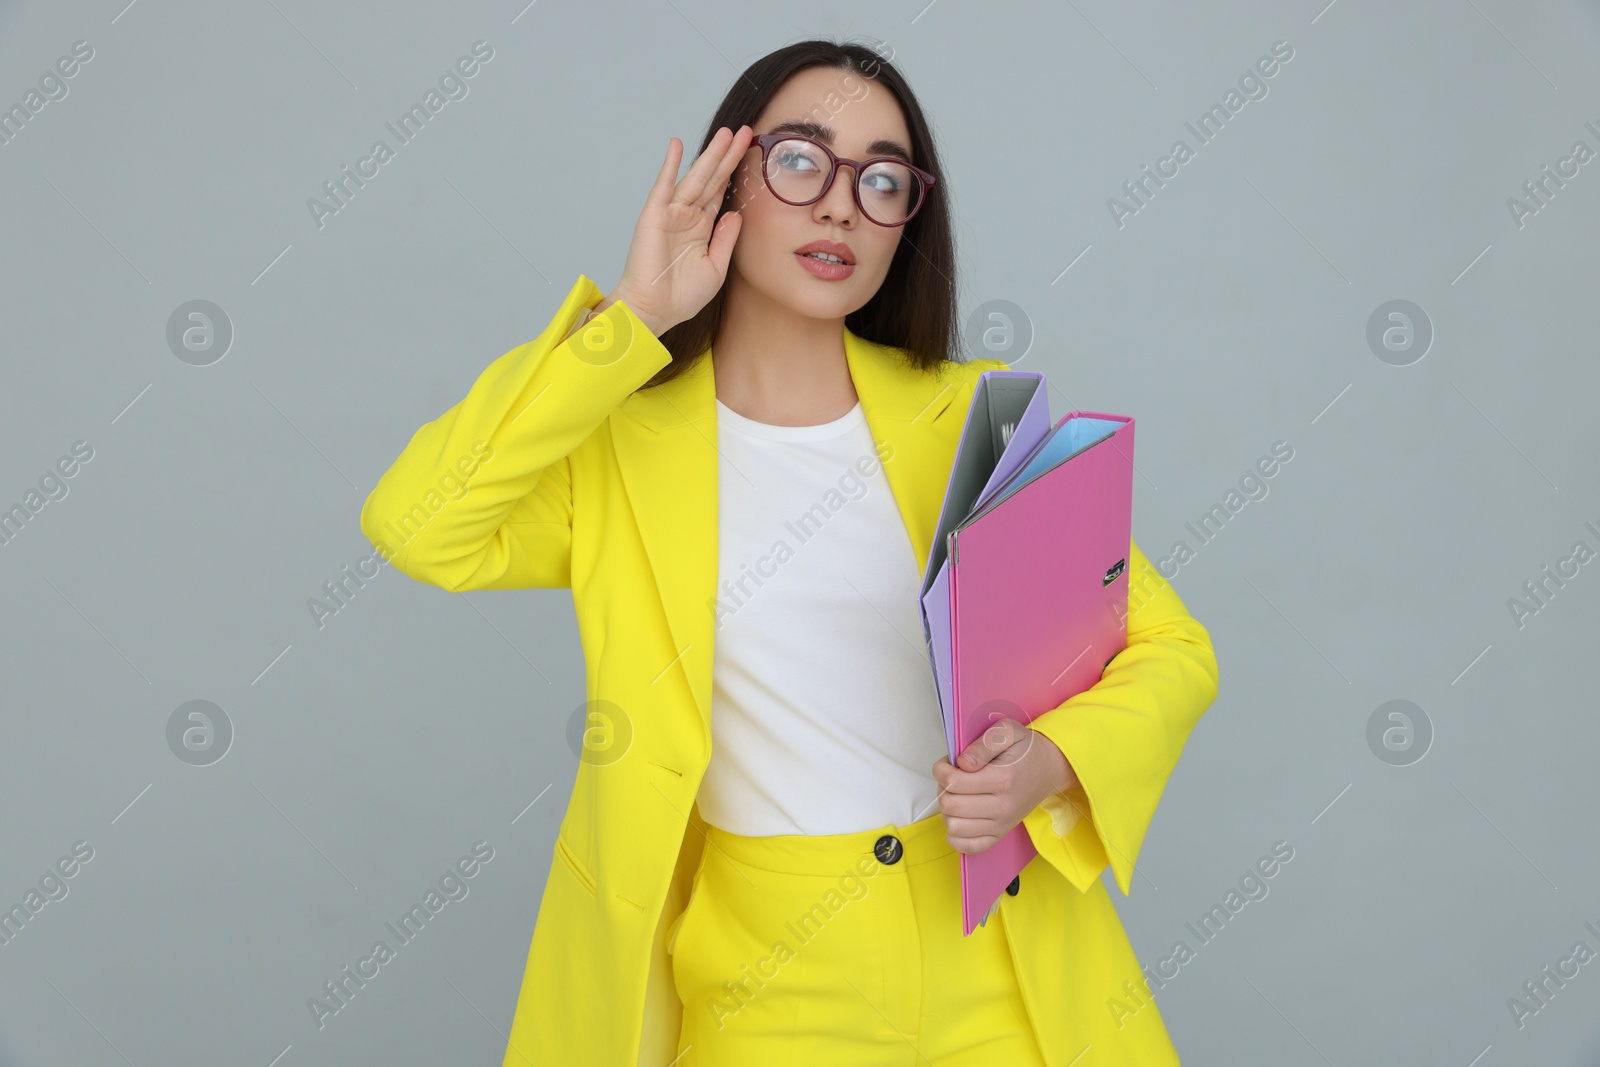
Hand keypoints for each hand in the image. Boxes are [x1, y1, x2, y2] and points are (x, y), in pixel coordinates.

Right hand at [603, 125, 753, 335]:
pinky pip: (664, 186)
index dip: (735, 171)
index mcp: (702, 228)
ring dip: (710, 155)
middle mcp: (687, 216)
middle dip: (728, 155)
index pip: (721, 192)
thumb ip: (726, 239)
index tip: (750, 150)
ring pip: (696, 178)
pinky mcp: (655, 216)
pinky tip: (677, 144)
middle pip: (713, 179)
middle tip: (744, 131)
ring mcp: (671, 214)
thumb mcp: (716, 267)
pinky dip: (670, 164)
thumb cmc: (681, 297)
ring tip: (726, 133)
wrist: (654, 312)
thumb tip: (736, 214)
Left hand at [931, 718, 1079, 854]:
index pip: (954, 783)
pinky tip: (961, 816)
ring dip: (947, 811)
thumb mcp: (1008, 731)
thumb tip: (963, 763)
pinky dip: (956, 835)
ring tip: (957, 796)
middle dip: (942, 788)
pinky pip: (968, 847)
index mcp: (1003, 779)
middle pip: (950, 806)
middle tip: (952, 777)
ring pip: (954, 827)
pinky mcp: (1000, 835)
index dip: (941, 770)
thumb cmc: (1025, 749)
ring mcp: (1001, 824)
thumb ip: (984, 743)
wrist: (1049, 769)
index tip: (946, 763)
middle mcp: (1002, 807)